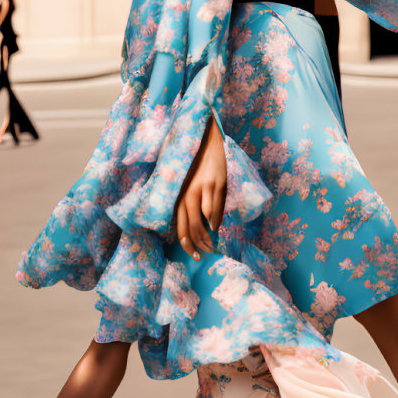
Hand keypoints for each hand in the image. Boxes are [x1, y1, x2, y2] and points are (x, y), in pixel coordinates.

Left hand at [174, 115, 226, 259]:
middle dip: (200, 245)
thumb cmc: (198, 166)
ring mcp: (201, 190)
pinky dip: (217, 221)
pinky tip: (218, 226)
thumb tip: (196, 229)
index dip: (187, 246)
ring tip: (214, 243)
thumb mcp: (189, 186)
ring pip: (204, 222)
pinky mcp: (215, 185)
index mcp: (179, 197)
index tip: (195, 255)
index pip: (180, 229)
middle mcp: (187, 195)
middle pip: (192, 229)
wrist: (210, 142)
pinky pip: (216, 210)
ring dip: (210, 236)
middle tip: (207, 252)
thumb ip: (190, 205)